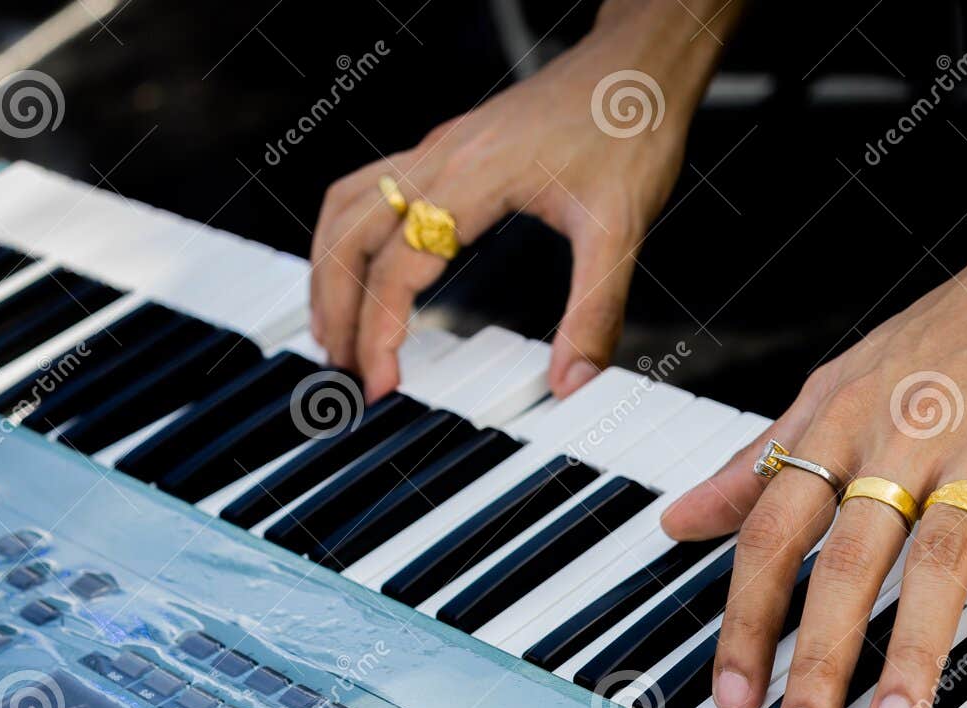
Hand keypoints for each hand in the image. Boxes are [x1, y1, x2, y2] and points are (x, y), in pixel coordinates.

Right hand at [308, 2, 731, 400]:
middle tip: (345, 371)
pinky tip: (356, 270)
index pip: (398, 263)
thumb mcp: (621, 231)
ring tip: (334, 333)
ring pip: (346, 208)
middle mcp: (441, 157)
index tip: (381, 380)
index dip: (380, 328)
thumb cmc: (630, 130)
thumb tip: (573, 380)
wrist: (637, 68)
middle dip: (337, 309)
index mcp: (474, 176)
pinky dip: (347, 237)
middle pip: (350, 236)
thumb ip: (594, 312)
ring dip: (329, 272)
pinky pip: (367, 190)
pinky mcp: (446, 148)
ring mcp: (438, 149)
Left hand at [660, 224, 966, 707]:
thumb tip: (680, 518)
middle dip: (818, 655)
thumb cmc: (942, 339)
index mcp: (842, 425)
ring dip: (918, 650)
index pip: (775, 532)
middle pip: (850, 557)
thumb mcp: (833, 388)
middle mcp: (906, 440)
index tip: (733, 695)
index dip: (747, 618)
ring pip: (945, 557)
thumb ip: (757, 461)